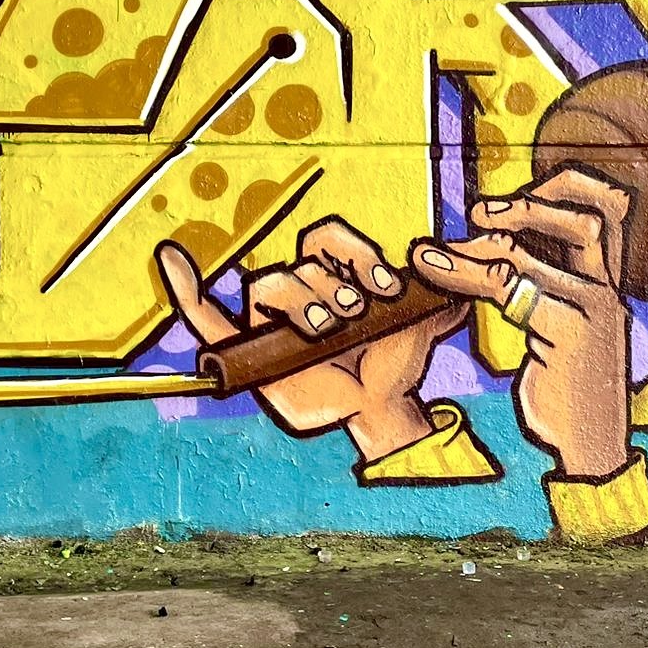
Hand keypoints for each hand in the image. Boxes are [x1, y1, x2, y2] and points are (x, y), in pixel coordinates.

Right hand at [157, 218, 466, 462]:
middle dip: (330, 286)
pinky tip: (171, 258)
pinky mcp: (247, 350)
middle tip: (358, 314)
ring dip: (300, 301)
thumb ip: (450, 291)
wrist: (380, 408)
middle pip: (299, 265)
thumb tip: (476, 269)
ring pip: (266, 285)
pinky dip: (183, 290)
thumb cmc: (396, 358)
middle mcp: (297, 286)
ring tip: (327, 329)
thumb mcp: (426, 321)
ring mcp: (269, 317)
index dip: (356, 256)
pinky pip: (203, 316)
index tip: (388, 288)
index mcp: (333, 269)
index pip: (329, 239)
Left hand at [411, 169, 635, 478]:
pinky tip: (434, 272)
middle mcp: (608, 289)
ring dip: (474, 246)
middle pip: (589, 219)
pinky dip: (465, 275)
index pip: (610, 208)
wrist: (590, 445)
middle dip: (531, 203)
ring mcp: (594, 311)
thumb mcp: (558, 324)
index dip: (570, 185)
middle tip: (479, 212)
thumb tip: (490, 239)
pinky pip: (512, 289)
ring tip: (430, 252)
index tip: (522, 189)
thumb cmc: (567, 383)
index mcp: (607, 280)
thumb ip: (540, 281)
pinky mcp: (571, 335)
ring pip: (534, 254)